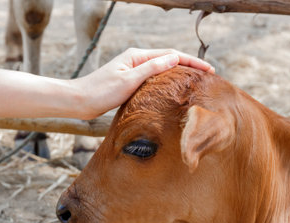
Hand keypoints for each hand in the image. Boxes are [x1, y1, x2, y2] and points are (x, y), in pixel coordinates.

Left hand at [75, 48, 214, 119]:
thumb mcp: (128, 80)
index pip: (171, 55)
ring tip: (196, 82)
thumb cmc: (100, 91)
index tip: (209, 69)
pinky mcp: (130, 82)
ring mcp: (133, 71)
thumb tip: (175, 58)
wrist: (80, 101)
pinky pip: (154, 79)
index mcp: (137, 56)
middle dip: (189, 66)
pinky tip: (174, 90)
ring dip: (179, 74)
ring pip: (162, 70)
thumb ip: (151, 68)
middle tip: (208, 76)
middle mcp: (136, 60)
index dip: (192, 61)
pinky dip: (167, 82)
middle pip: (169, 60)